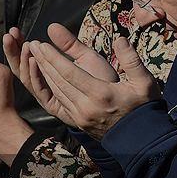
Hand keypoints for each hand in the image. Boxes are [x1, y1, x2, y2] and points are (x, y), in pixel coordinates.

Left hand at [29, 24, 159, 139]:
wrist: (141, 137)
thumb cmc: (144, 106)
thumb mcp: (144, 81)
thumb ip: (131, 59)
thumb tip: (120, 40)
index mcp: (101, 94)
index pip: (69, 72)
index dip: (54, 57)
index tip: (42, 44)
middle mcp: (86, 106)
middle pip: (57, 81)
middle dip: (43, 62)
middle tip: (32, 46)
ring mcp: (79, 116)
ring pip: (55, 91)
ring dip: (43, 74)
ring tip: (35, 58)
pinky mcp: (77, 122)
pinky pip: (58, 101)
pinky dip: (49, 87)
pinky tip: (45, 78)